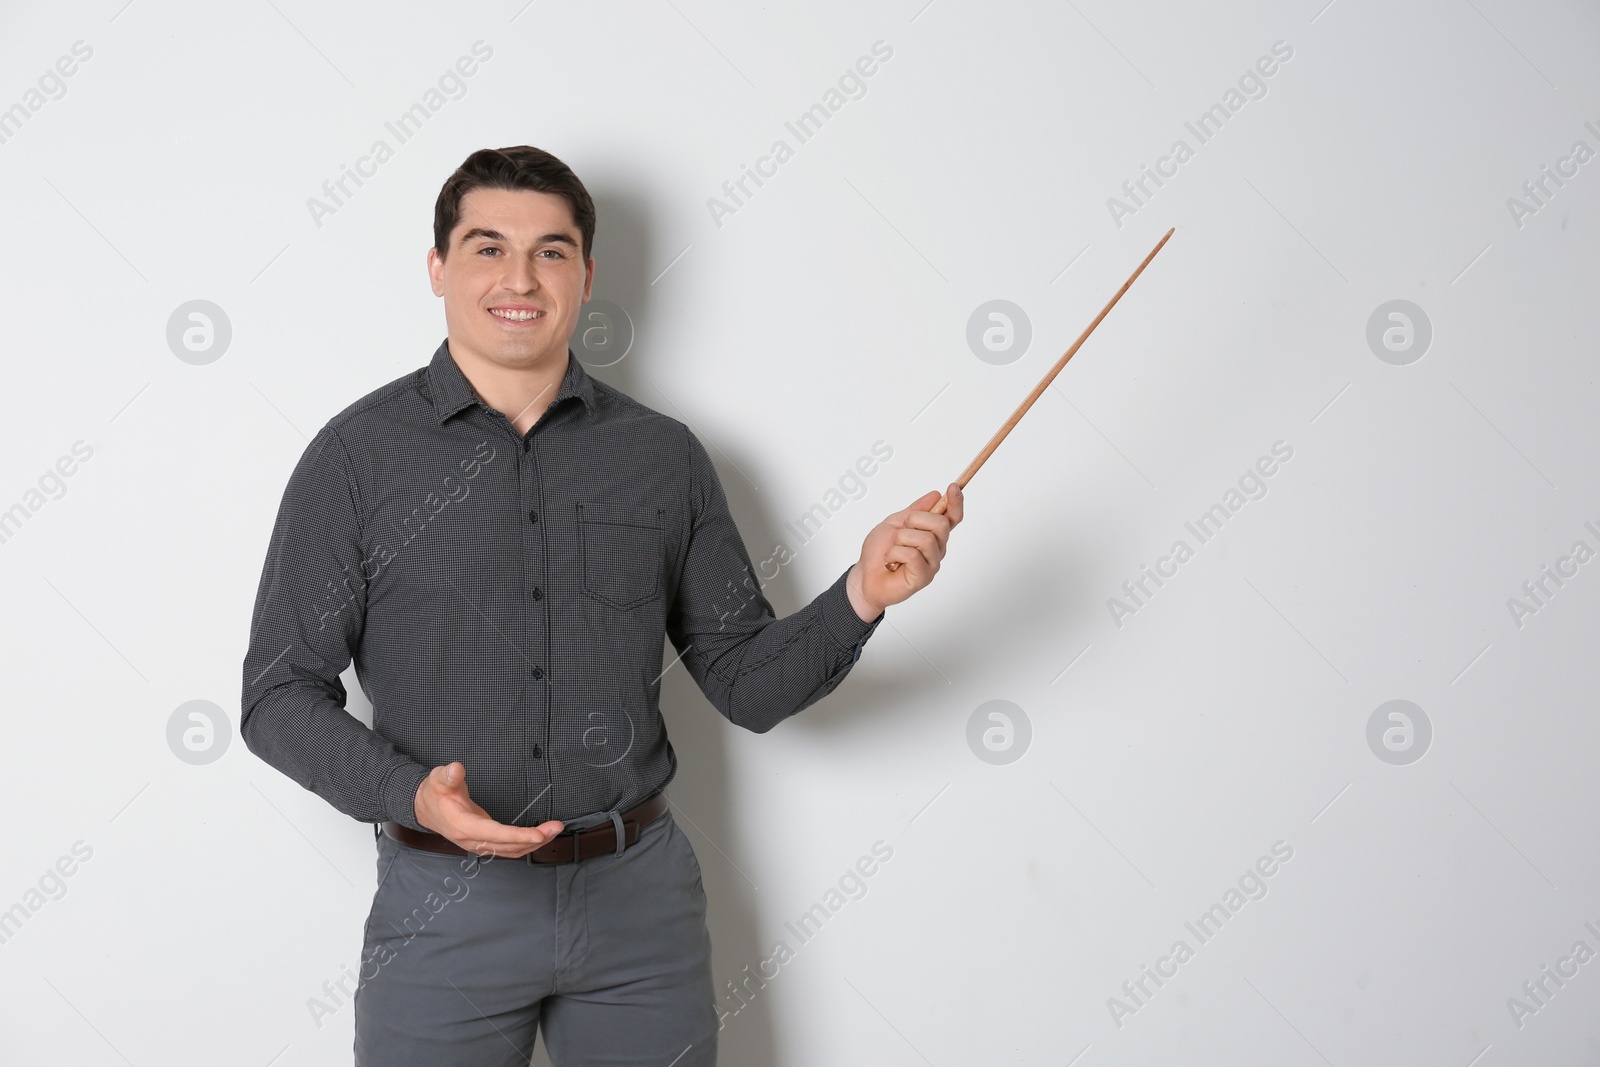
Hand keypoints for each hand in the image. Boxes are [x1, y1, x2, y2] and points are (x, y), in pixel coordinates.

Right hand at [414, 761, 564, 857]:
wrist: (425, 807)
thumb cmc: (435, 792)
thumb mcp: (439, 779)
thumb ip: (448, 775)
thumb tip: (456, 769)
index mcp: (463, 826)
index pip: (495, 834)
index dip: (518, 835)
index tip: (538, 833)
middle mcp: (472, 840)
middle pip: (508, 846)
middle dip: (535, 838)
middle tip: (556, 827)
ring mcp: (479, 844)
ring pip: (511, 851)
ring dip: (534, 843)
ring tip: (554, 830)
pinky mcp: (485, 843)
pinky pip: (508, 849)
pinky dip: (526, 844)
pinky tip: (540, 836)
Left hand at [848, 482, 963, 618]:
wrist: (865, 576)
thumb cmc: (879, 551)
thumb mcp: (894, 522)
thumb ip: (915, 510)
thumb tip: (936, 496)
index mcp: (931, 533)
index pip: (952, 517)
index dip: (956, 502)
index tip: (953, 486)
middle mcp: (937, 548)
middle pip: (942, 523)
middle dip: (917, 520)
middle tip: (901, 532)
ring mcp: (932, 563)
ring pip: (926, 539)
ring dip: (902, 540)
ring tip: (893, 550)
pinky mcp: (924, 577)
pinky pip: (913, 555)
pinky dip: (895, 554)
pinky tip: (891, 561)